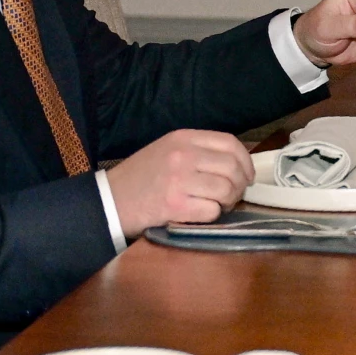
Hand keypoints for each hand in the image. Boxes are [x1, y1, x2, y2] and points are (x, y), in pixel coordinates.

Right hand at [106, 129, 253, 237]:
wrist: (109, 201)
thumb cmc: (141, 178)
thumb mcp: (168, 150)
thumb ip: (199, 151)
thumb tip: (235, 164)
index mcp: (183, 138)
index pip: (230, 143)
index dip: (245, 162)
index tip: (246, 176)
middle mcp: (183, 155)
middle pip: (232, 168)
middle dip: (239, 186)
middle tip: (231, 196)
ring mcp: (179, 179)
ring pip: (226, 190)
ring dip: (227, 202)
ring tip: (216, 206)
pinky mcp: (175, 205)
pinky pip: (212, 211)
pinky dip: (212, 216)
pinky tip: (199, 214)